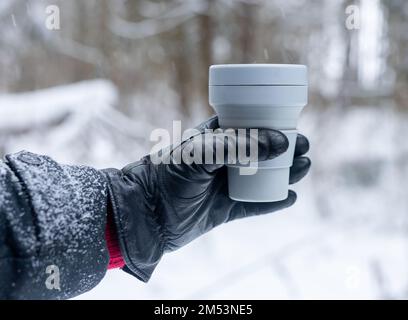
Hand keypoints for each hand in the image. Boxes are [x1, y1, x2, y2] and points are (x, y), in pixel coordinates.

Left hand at [104, 116, 310, 280]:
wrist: (145, 215)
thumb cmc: (167, 176)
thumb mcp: (200, 153)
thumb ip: (238, 145)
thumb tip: (280, 144)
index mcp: (214, 138)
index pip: (249, 126)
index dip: (273, 126)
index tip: (294, 127)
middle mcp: (222, 160)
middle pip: (261, 151)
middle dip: (285, 149)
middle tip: (304, 149)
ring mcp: (224, 185)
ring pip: (262, 177)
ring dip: (284, 173)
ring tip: (303, 168)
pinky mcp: (225, 209)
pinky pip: (255, 204)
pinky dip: (272, 201)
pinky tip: (289, 197)